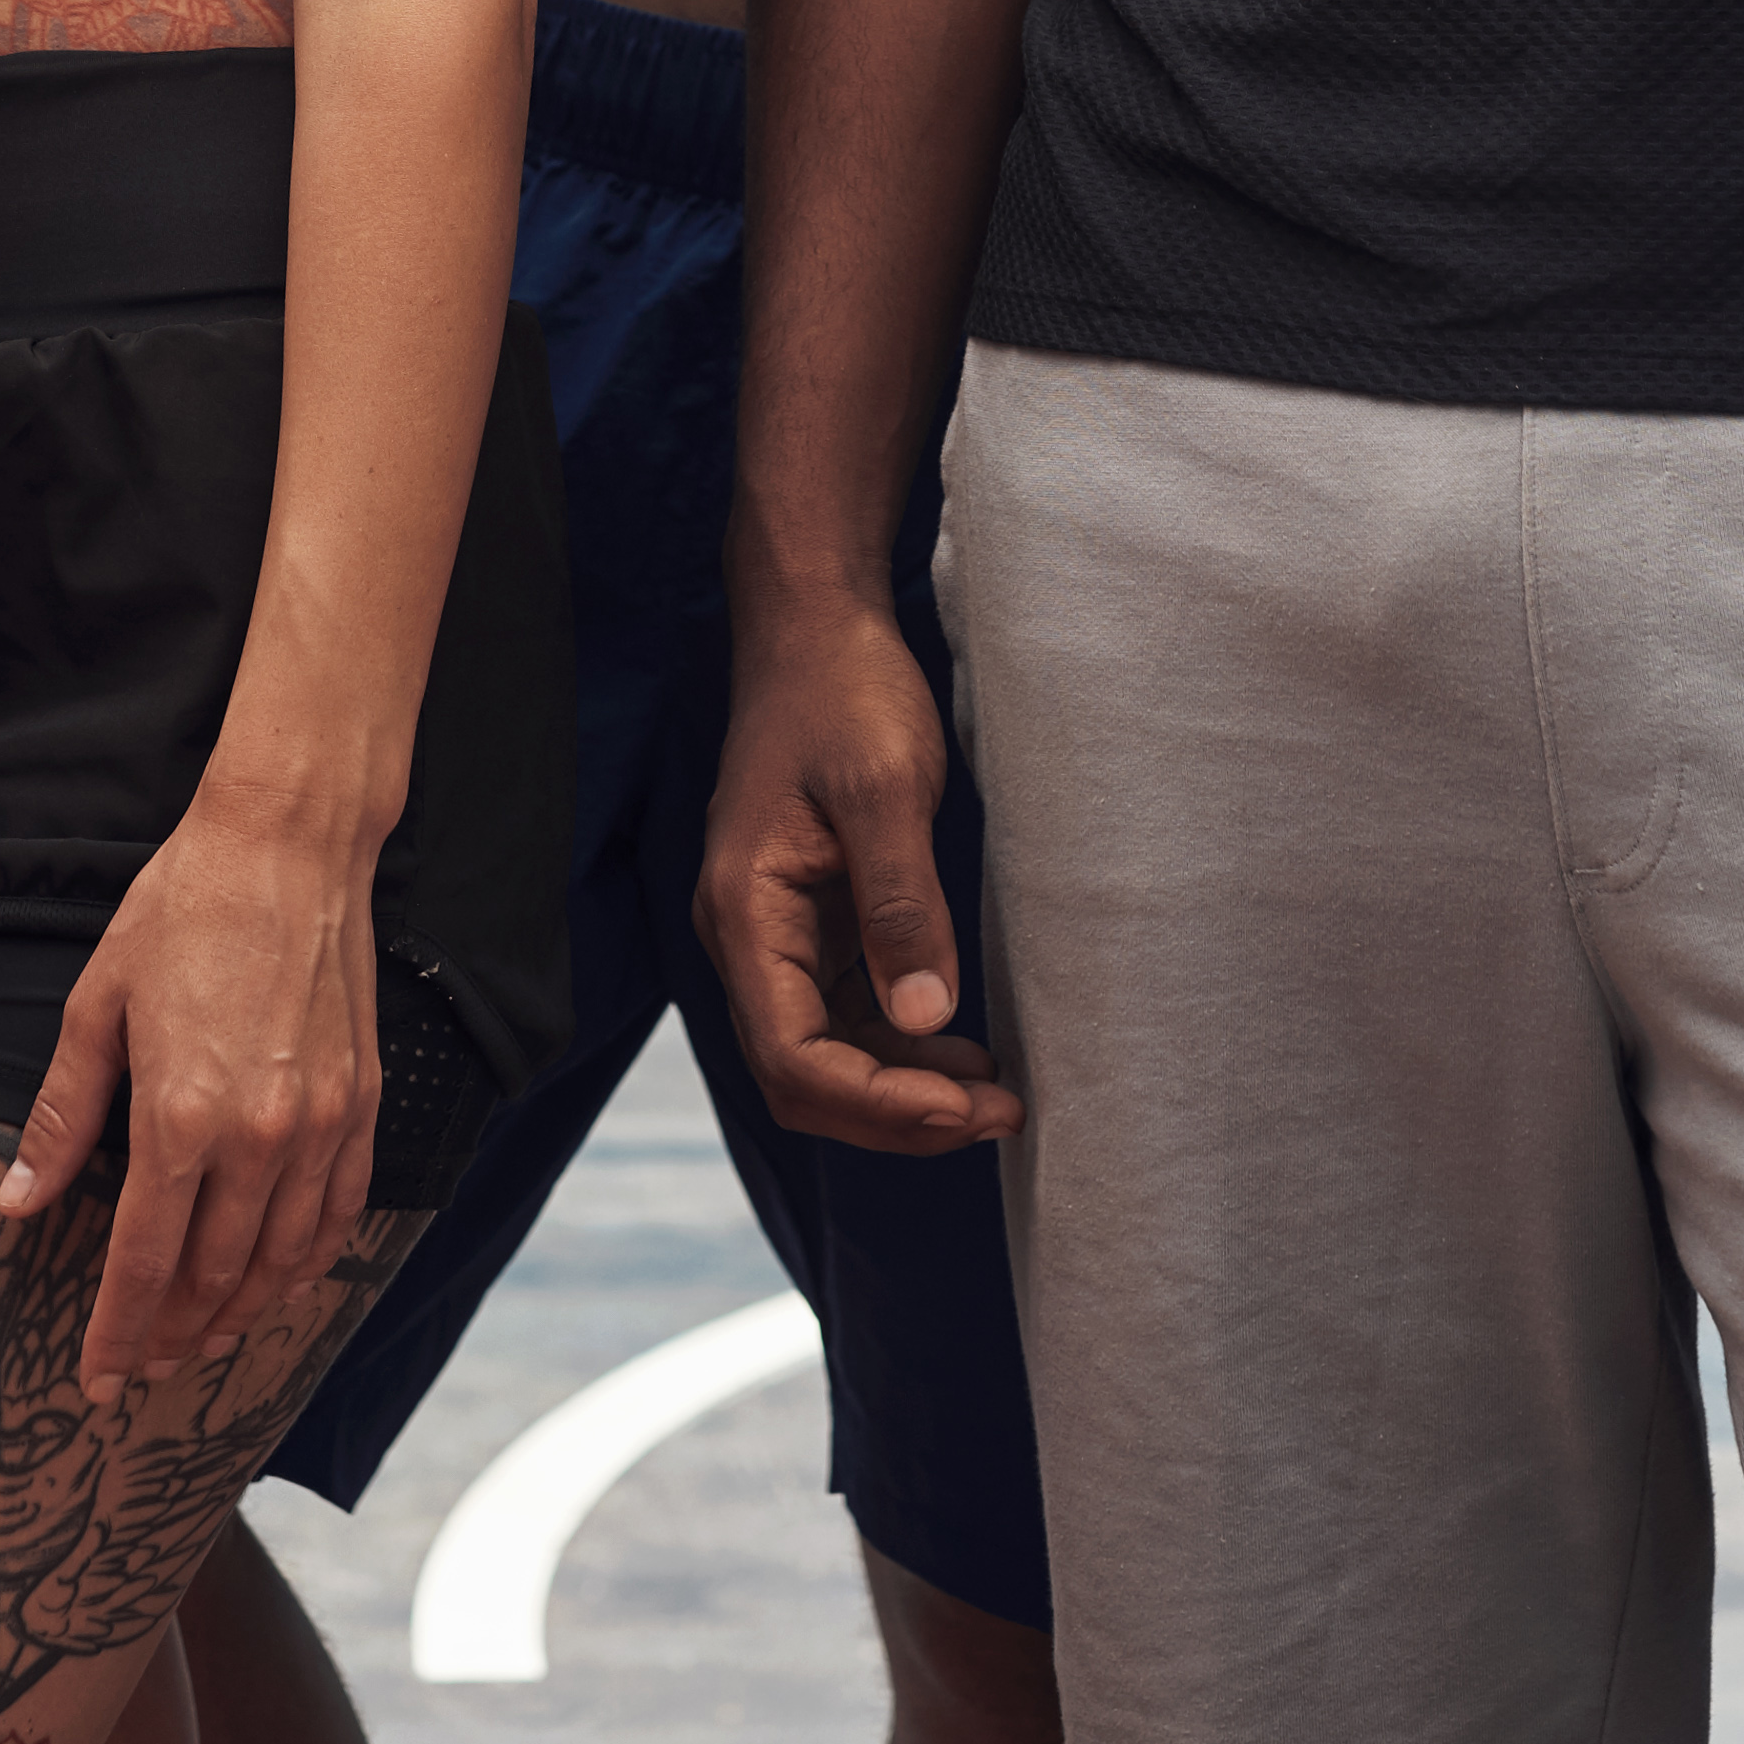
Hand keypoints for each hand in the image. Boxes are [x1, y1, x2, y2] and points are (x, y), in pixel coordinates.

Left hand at [4, 785, 387, 1398]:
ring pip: (282, 1260)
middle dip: (172, 1335)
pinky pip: (340, 1214)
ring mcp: (319, 1124)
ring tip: (204, 1339)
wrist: (288, 846)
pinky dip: (308, 1263)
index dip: (117, 1332)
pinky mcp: (359, 1104)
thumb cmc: (182, 912)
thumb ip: (62, 1118)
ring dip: (240, 1313)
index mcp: (181, 1115)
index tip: (97, 1381)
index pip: (143, 1263)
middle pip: (214, 1278)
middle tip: (143, 1366)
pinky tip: (281, 1278)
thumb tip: (18, 1205)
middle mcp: (259, 1136)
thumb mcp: (96, 1007)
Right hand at [697, 579, 1010, 1155]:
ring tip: (994, 1096)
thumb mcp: (885, 787)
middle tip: (997, 1116)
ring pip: (828, 1055)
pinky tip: (961, 1046)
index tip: (967, 1109)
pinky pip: (847, 1013)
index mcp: (745, 912)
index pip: (794, 1058)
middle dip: (897, 1114)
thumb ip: (901, 904)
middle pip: (805, 1076)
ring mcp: (778, 933)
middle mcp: (748, 937)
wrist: (818, 626)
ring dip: (904, 1089)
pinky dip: (901, 1045)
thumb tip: (925, 1016)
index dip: (878, 1104)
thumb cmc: (844, 690)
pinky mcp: (812, 921)